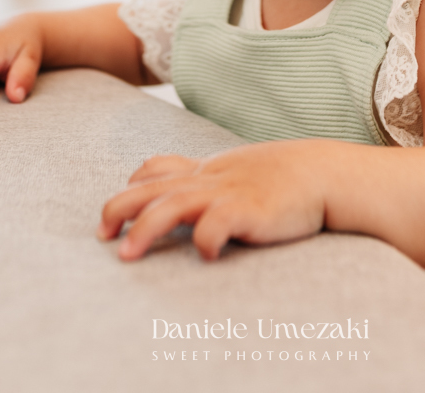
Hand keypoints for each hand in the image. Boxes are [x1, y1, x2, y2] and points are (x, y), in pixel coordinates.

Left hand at [97, 140, 332, 260]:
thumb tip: (173, 192)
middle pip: (151, 188)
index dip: (129, 189)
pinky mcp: (249, 210)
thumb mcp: (235, 171)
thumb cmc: (280, 178)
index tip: (111, 217)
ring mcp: (227, 193)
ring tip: (127, 255)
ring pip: (172, 205)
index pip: (156, 170)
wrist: (323, 173)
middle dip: (120, 209)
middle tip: (101, 234)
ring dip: (145, 230)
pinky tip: (203, 255)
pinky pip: (216, 224)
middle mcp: (210, 180)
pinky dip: (204, 240)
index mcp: (206, 171)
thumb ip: (204, 178)